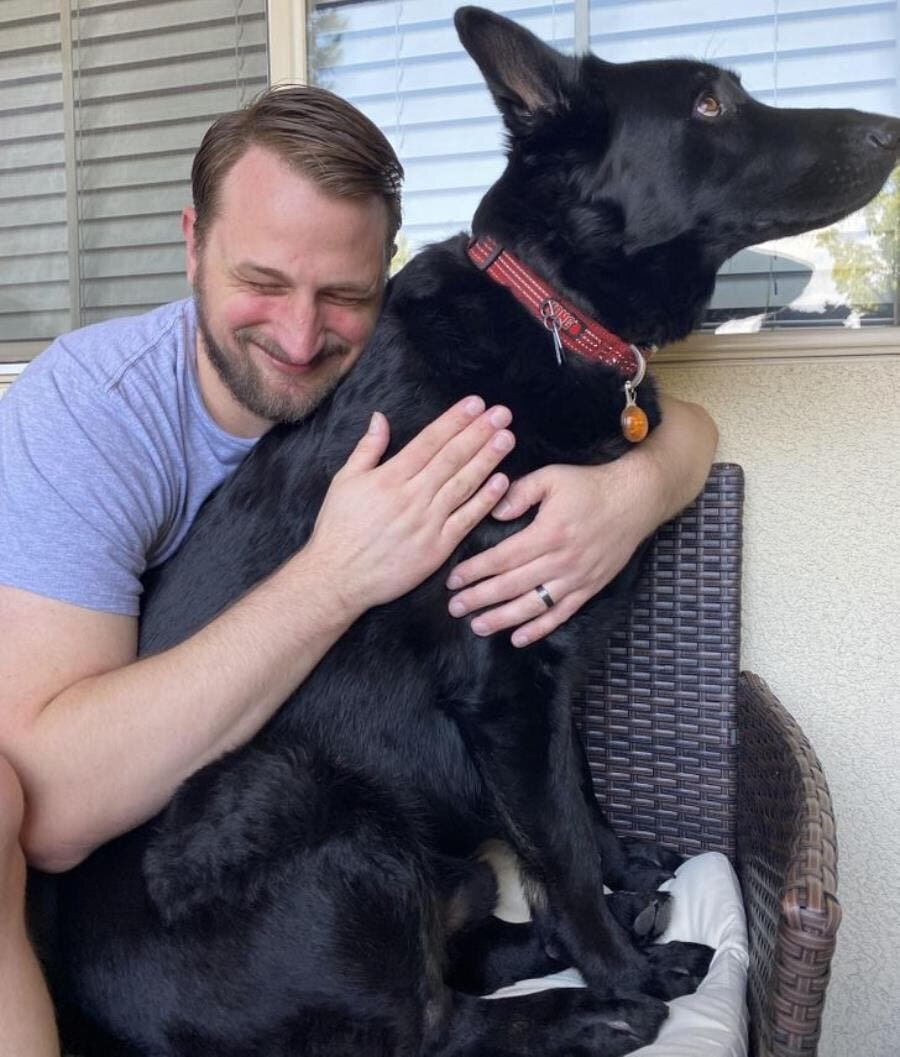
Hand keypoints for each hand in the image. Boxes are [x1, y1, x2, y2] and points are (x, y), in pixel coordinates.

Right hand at [305, 396, 514, 614]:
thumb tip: (380, 417)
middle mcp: (412, 496)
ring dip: (487, 459)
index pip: (430, 441)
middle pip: (452, 458)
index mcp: (390, 477)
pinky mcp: (437, 548)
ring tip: (506, 438)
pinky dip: (485, 500)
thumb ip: (367, 448)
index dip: (455, 420)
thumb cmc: (338, 529)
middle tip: (502, 413)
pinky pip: (466, 520)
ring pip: (463, 484)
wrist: (338, 577)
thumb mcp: (344, 481)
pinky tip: (502, 481)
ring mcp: (427, 523)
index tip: (475, 404)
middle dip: (479, 433)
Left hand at [445, 458, 664, 646]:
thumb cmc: (590, 486)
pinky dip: (539, 629)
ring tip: (477, 626)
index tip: (453, 580)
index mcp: (548, 533)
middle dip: (480, 599)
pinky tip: (518, 638)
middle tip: (454, 608)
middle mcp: (561, 561)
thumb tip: (494, 512)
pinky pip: (561, 614)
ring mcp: (577, 578)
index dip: (475, 571)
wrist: (636, 501)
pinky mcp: (589, 588)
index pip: (502, 558)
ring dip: (502, 619)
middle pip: (512, 586)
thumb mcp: (552, 477)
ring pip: (533, 606)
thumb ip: (520, 492)